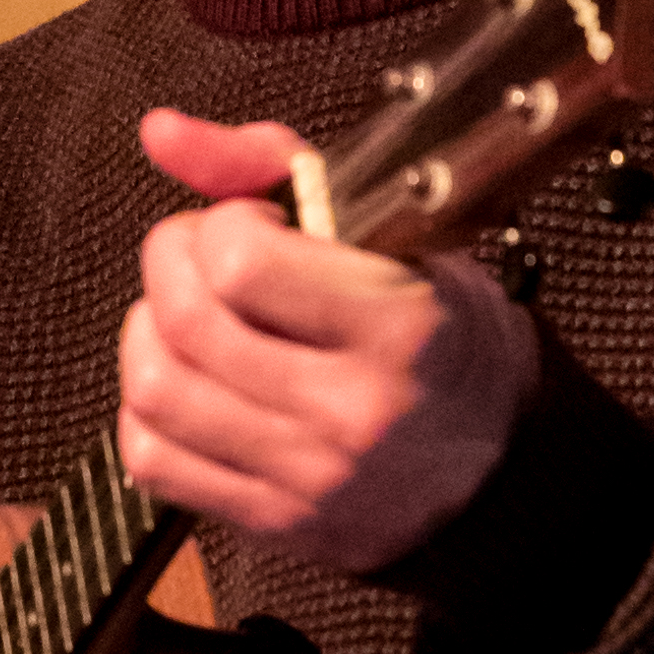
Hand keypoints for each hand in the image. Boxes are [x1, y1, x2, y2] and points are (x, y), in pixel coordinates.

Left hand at [119, 109, 538, 568]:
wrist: (505, 473)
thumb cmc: (449, 344)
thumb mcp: (398, 237)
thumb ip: (276, 170)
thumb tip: (161, 133)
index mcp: (397, 328)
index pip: (242, 264)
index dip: (226, 224)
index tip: (255, 223)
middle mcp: (350, 408)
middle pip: (187, 323)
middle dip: (171, 263)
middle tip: (203, 255)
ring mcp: (307, 474)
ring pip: (157, 392)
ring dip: (150, 335)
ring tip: (189, 318)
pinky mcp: (274, 520)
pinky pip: (155, 461)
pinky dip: (148, 412)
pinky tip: (191, 384)